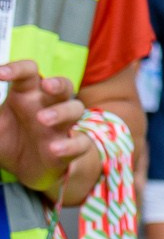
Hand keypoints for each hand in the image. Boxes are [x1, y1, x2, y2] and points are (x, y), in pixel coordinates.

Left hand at [0, 62, 86, 194]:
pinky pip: (81, 142)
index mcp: (28, 94)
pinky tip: (54, 149)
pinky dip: (70, 145)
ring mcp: (63, 126)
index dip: (17, 69)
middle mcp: (49, 106)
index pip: (29, 73)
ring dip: (62, 112)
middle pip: (63, 85)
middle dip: (58, 83)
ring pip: (75, 109)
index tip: (0, 74)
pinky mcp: (72, 147)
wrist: (24, 170)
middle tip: (46, 85)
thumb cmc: (10, 140)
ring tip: (43, 119)